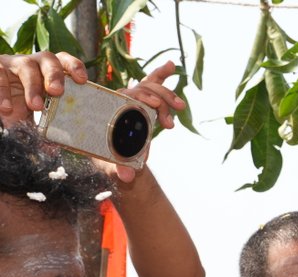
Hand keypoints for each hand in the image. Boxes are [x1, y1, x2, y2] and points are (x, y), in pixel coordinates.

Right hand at [0, 51, 87, 124]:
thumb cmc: (19, 106)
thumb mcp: (34, 117)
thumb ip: (44, 129)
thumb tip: (51, 150)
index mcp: (49, 72)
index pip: (64, 61)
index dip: (74, 66)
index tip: (82, 80)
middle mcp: (33, 63)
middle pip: (48, 60)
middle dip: (54, 75)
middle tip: (56, 92)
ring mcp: (13, 64)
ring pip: (26, 66)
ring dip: (32, 86)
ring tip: (35, 106)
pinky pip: (0, 76)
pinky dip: (3, 91)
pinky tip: (7, 108)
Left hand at [106, 60, 185, 181]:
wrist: (111, 158)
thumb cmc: (105, 158)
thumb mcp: (110, 164)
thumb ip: (118, 169)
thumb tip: (128, 178)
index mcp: (110, 109)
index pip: (128, 97)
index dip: (142, 99)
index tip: (155, 109)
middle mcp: (121, 100)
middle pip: (143, 89)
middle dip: (160, 99)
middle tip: (171, 120)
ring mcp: (133, 99)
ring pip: (151, 86)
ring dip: (167, 95)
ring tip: (180, 107)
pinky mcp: (144, 102)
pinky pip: (152, 83)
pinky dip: (162, 75)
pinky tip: (171, 66)